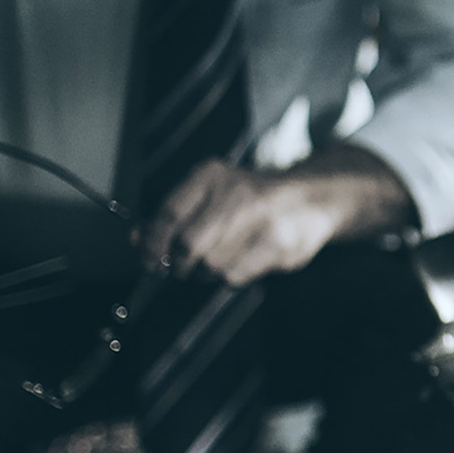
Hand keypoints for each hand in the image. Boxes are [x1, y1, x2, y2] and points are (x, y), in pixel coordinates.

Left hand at [138, 146, 411, 286]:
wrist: (315, 197)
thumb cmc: (255, 198)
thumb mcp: (213, 193)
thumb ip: (175, 215)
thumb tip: (138, 239)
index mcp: (213, 176)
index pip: (169, 213)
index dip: (152, 242)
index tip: (148, 259)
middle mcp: (236, 194)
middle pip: (188, 245)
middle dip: (179, 264)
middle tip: (181, 267)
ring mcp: (261, 219)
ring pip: (211, 265)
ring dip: (205, 273)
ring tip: (214, 264)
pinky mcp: (278, 245)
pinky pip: (235, 275)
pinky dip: (228, 277)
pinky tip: (237, 264)